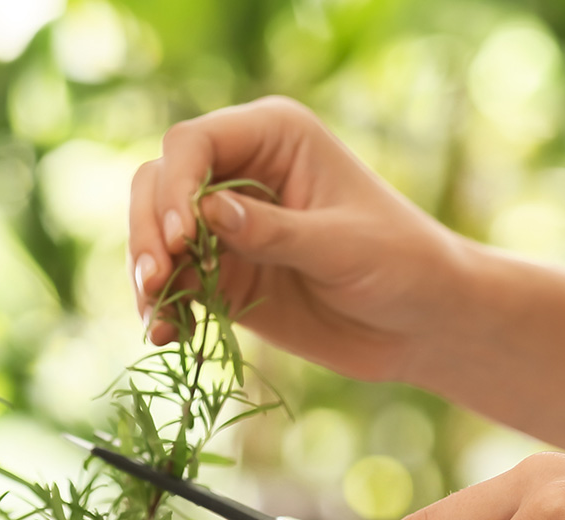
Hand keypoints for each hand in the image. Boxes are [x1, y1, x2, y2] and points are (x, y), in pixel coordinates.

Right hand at [129, 96, 470, 382]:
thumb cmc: (400, 264)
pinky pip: (178, 287)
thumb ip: (275, 231)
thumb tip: (206, 214)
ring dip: (146, 274)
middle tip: (154, 280)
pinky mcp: (227, 279)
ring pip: (156, 237)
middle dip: (146, 231)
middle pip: (159, 185)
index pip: (194, 144)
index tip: (180, 236)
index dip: (175, 186)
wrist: (418, 323)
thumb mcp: (342, 244)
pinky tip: (166, 336)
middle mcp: (241, 176)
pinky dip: (165, 310)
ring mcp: (229, 230)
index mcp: (274, 138)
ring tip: (154, 316)